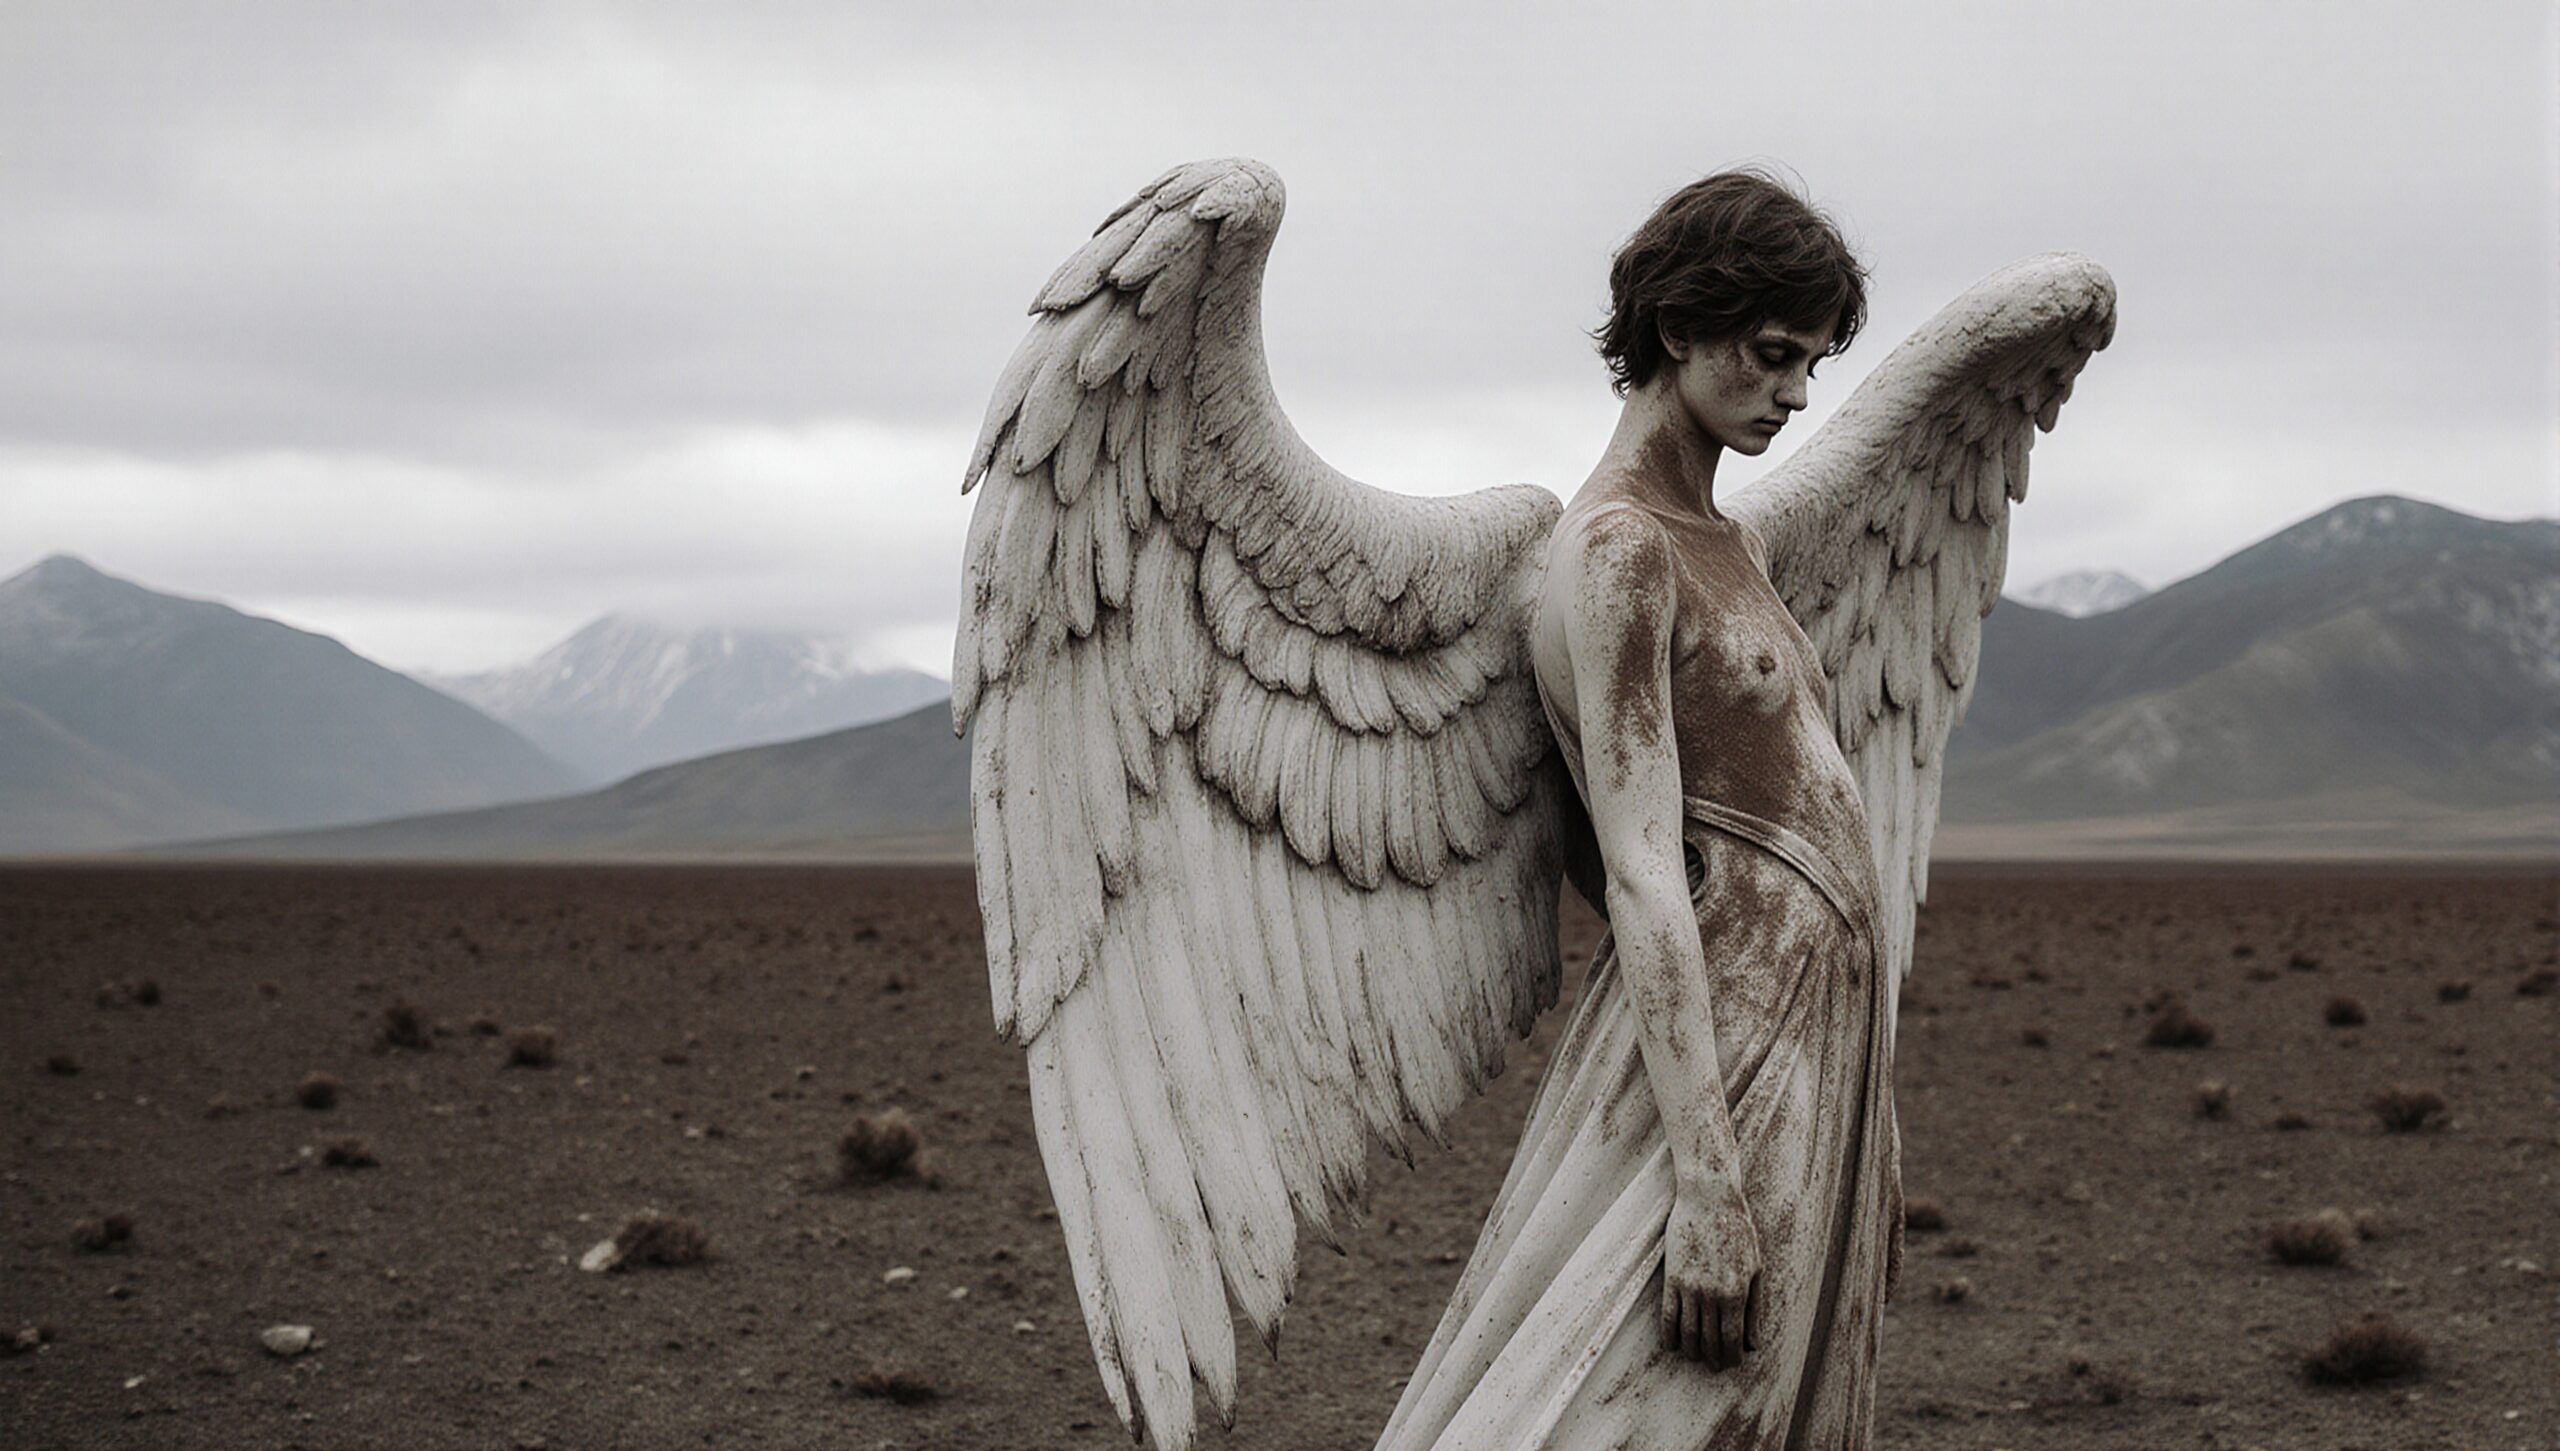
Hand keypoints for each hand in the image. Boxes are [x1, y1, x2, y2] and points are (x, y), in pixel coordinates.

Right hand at [1661, 1182, 1761, 1368]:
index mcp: (1736, 1293)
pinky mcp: (1671, 1277)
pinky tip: (1671, 1345)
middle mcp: (1712, 1295)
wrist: (1709, 1200)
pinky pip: (1668, 1314)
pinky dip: (1669, 1334)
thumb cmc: (1738, 1232)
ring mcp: (1689, 1287)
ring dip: (1692, 1351)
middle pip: (1709, 1340)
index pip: (1733, 1339)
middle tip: (1715, 1367)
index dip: (1732, 1357)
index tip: (1731, 1364)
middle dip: (1713, 1358)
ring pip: (1688, 1332)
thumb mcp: (1756, 1270)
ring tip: (1695, 1358)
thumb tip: (1754, 1344)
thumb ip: (1755, 1308)